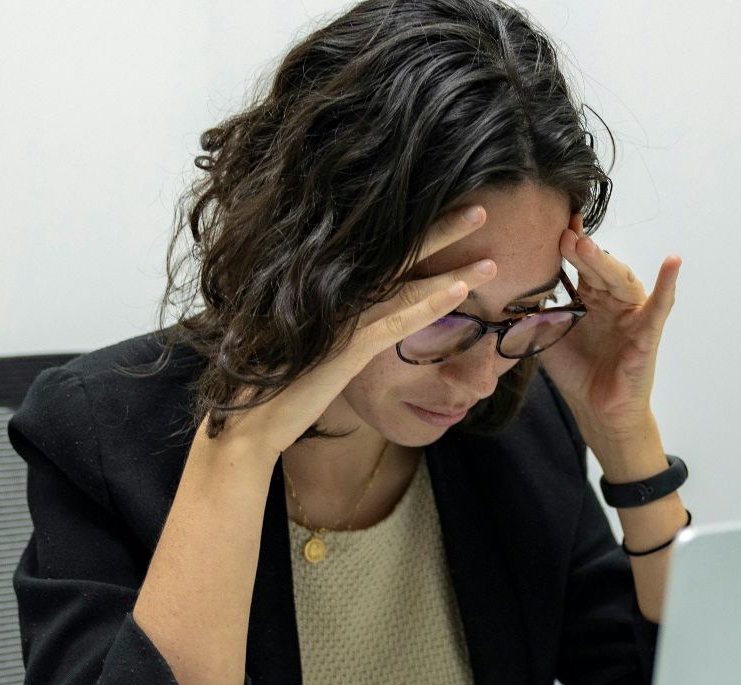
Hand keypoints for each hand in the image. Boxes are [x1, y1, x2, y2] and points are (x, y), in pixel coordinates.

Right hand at [203, 204, 496, 463]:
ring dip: (452, 269)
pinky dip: (431, 304)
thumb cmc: (279, 383)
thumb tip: (360, 315)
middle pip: (398, 254)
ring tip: (492, 259)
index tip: (451, 211)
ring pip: (407, 284)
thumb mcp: (314, 345)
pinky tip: (462, 292)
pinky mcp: (345, 348)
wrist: (248, 420)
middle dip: (442, 230)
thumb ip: (339, 324)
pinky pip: (397, 321)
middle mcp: (336, 295)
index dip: (419, 231)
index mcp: (331, 291)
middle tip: (481, 208)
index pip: (384, 253)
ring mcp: (341, 318)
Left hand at [540, 212, 680, 444]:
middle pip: (597, 268)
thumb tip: (508, 289)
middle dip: (579, 250)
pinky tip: (673, 261)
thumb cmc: (577, 373)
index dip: (567, 245)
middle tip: (562, 233)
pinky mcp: (648, 332)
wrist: (596, 411)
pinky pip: (660, 305)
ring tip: (585, 244)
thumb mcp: (547, 338)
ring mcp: (631, 314)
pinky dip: (668, 283)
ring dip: (604, 261)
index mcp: (589, 298)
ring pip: (621, 280)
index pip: (579, 264)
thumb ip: (533, 313)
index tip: (552, 224)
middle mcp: (611, 300)